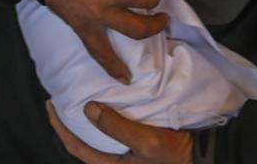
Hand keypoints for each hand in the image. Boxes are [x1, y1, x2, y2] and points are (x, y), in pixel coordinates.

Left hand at [47, 100, 192, 163]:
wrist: (205, 155)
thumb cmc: (176, 154)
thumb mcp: (146, 141)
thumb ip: (116, 127)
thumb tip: (88, 109)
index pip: (77, 147)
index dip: (60, 127)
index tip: (51, 105)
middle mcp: (116, 161)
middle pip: (84, 142)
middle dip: (69, 122)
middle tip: (59, 100)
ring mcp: (127, 154)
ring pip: (98, 136)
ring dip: (86, 118)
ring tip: (77, 97)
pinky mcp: (138, 144)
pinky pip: (114, 130)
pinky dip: (104, 117)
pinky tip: (104, 102)